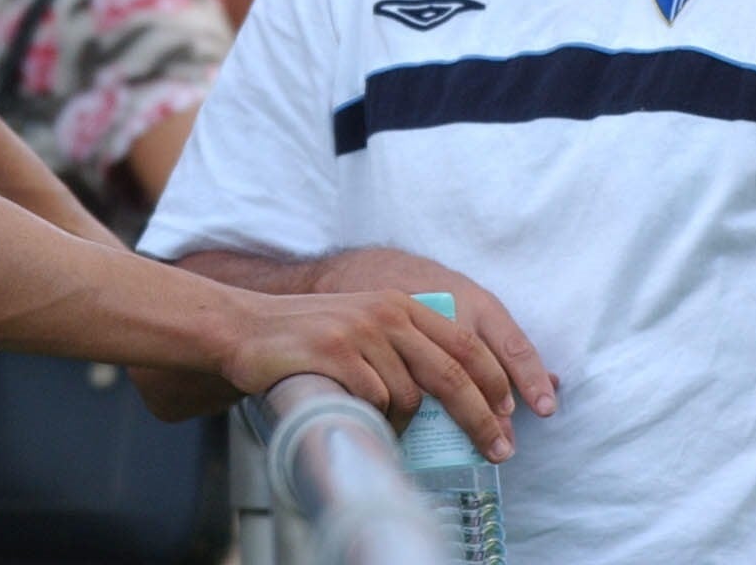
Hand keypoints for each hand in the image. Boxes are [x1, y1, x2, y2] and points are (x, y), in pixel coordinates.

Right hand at [221, 288, 519, 460]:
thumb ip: (404, 345)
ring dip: (402, 422)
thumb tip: (452, 396)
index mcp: (401, 304)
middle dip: (481, 417)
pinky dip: (372, 417)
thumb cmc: (307, 336)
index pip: (465, 342)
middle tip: (499, 451)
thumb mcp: (363, 324)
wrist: (246, 327)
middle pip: (452, 371)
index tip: (510, 416)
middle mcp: (387, 312)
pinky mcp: (335, 352)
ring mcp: (361, 331)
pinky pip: (374, 399)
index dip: (494, 381)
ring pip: (410, 395)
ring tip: (380, 424)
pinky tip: (354, 413)